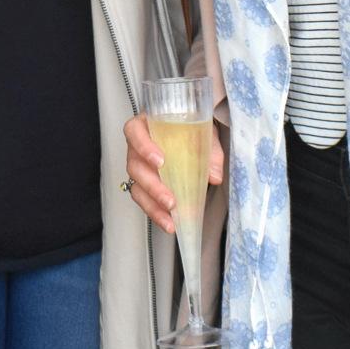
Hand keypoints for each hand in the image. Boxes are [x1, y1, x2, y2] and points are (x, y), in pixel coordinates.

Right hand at [122, 115, 223, 234]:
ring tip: (169, 219)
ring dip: (152, 205)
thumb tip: (214, 175)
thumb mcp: (203, 129)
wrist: (192, 130)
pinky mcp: (145, 184)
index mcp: (145, 125)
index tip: (160, 161)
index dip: (143, 147)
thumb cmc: (190, 125)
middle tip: (169, 200)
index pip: (134, 132)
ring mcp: (140, 167)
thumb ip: (210, 149)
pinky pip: (145, 200)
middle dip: (152, 186)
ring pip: (137, 187)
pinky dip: (156, 213)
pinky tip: (168, 223)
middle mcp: (137, 147)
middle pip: (135, 167)